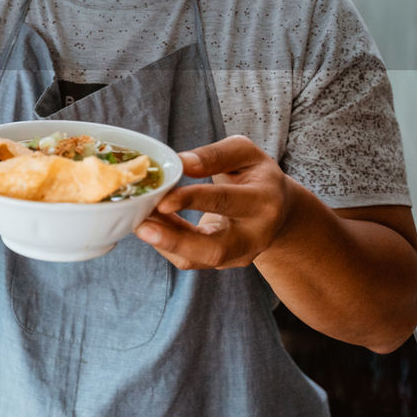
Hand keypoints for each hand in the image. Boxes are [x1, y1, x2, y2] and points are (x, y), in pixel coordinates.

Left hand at [134, 135, 292, 268]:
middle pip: (215, 248)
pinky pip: (190, 260)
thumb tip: (181, 162)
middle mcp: (256, 234)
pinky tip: (149, 226)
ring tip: (138, 223)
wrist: (278, 207)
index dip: (192, 200)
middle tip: (141, 227)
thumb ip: (214, 155)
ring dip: (164, 243)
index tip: (162, 199)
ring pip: (198, 259)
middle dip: (176, 240)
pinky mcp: (224, 263)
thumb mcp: (244, 153)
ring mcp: (240, 254)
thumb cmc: (255, 173)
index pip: (225, 202)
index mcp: (264, 201)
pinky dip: (166, 245)